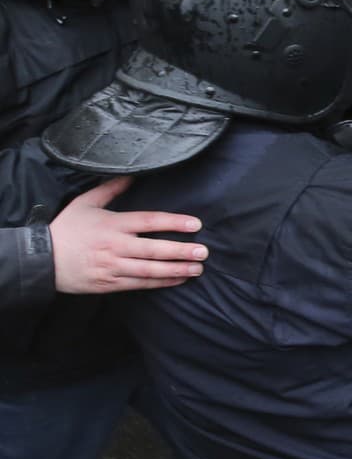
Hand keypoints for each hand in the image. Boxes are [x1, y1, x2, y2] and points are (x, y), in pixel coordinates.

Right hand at [49, 177, 207, 293]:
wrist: (42, 260)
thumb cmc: (66, 229)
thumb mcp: (85, 203)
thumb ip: (111, 188)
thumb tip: (131, 174)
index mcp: (113, 224)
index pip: (149, 221)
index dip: (174, 223)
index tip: (195, 224)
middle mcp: (115, 246)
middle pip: (154, 249)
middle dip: (181, 251)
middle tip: (203, 252)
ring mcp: (113, 267)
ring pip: (150, 270)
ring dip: (176, 270)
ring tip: (197, 269)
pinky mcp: (109, 283)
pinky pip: (139, 284)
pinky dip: (160, 283)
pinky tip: (177, 280)